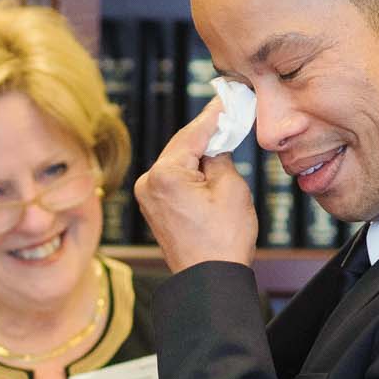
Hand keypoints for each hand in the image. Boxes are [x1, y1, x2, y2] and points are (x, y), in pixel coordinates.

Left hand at [134, 96, 257, 273]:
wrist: (209, 280)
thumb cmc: (222, 241)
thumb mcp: (231, 189)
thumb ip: (220, 157)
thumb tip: (215, 144)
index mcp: (164, 175)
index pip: (193, 134)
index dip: (213, 115)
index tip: (226, 98)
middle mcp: (148, 182)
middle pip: (181, 145)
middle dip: (206, 132)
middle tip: (228, 111)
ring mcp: (147, 196)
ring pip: (177, 161)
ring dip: (199, 151)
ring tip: (223, 134)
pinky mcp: (153, 207)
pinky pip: (173, 178)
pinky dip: (191, 169)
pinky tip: (209, 161)